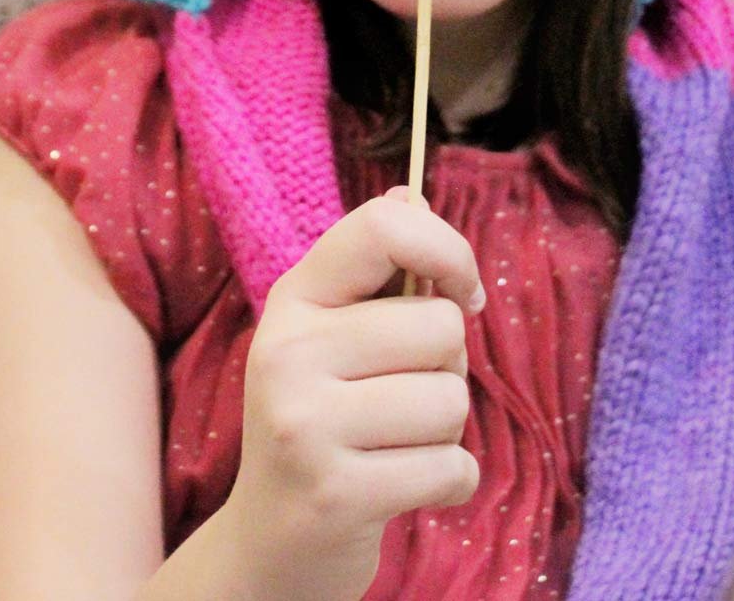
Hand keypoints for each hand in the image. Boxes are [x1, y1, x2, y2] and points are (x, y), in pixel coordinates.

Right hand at [219, 183, 485, 600]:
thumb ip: (375, 267)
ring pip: (452, 400)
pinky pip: (453, 468)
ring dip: (447, 431)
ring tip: (398, 444)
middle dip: (447, 368)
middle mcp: (288, 351)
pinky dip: (450, 483)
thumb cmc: (323, 418)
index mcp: (295, 298)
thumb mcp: (332, 333)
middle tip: (403, 399)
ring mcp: (305, 425)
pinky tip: (405, 487)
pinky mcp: (335, 495)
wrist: (270, 541)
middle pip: (442, 325)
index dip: (448, 248)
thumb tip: (411, 191)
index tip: (462, 291)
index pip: (384, 226)